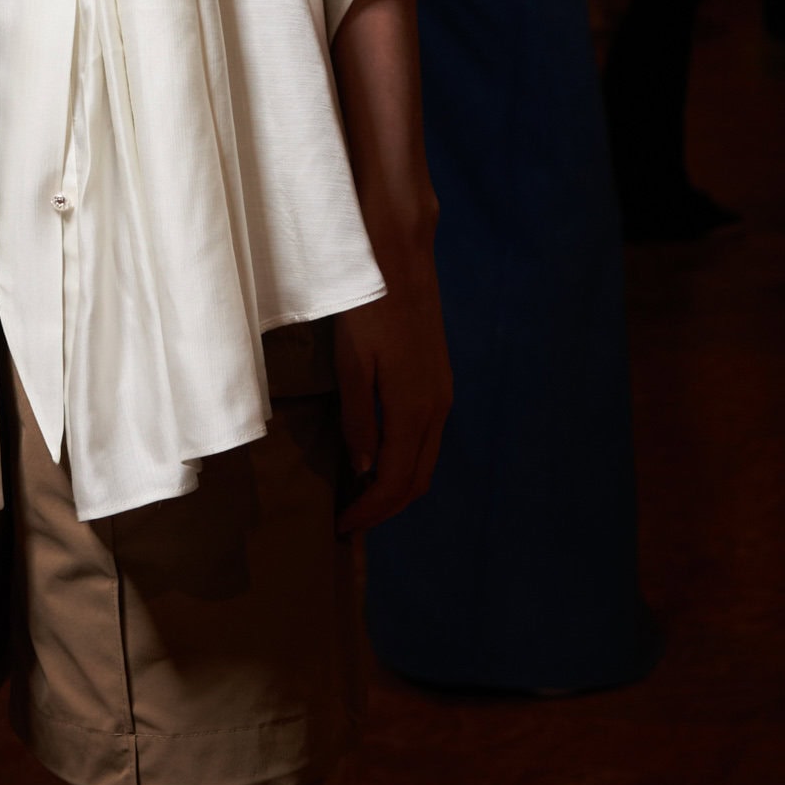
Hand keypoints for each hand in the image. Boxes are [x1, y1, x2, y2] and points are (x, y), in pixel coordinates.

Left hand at [333, 246, 452, 534]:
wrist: (400, 257)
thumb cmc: (369, 306)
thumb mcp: (353, 363)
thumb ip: (359, 417)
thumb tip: (363, 468)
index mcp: (414, 409)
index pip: (397, 481)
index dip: (371, 511)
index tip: (342, 527)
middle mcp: (437, 408)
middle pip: (418, 478)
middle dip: (386, 506)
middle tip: (350, 520)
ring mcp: (442, 392)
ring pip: (425, 458)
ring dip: (397, 484)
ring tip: (361, 494)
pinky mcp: (439, 377)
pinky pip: (427, 436)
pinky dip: (406, 457)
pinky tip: (380, 453)